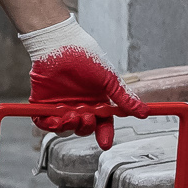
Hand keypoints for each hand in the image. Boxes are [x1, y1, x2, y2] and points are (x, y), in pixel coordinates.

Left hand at [20, 15, 145, 146]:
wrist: (60, 43)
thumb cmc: (85, 56)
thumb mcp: (109, 79)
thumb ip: (124, 98)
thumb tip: (144, 112)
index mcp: (96, 100)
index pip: (103, 123)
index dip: (104, 134)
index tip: (105, 143)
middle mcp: (79, 105)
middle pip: (84, 128)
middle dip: (86, 127)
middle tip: (87, 117)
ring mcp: (61, 105)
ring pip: (66, 128)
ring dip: (70, 126)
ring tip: (71, 115)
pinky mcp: (43, 103)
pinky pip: (44, 122)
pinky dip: (49, 125)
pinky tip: (55, 119)